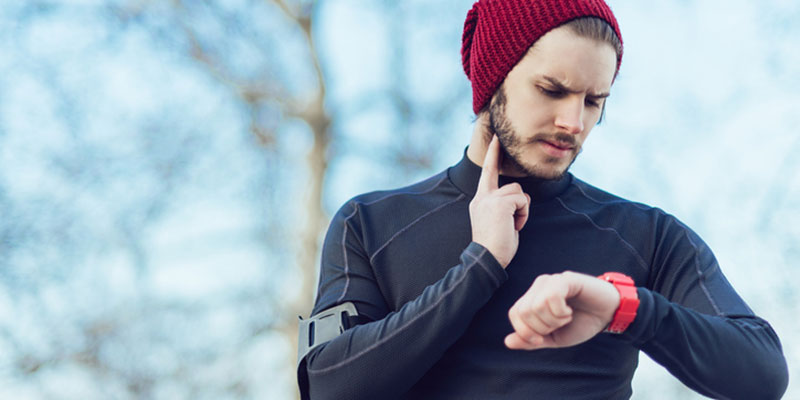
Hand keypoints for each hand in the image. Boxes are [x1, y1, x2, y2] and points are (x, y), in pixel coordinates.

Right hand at [469, 135, 530, 267]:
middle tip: (507, 194)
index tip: (496, 139)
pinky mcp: (500, 203)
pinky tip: (514, 227)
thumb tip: (520, 198)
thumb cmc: (496, 246)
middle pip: (510, 183)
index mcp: (480, 200)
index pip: (487, 172)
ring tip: (512, 226)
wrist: (487, 259)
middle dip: (512, 190)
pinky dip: (523, 215)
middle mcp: (482, 196)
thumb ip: (503, 205)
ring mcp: (490, 198)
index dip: (493, 155)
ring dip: (522, 210)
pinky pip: (523, 201)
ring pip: (519, 192)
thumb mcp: (497, 221)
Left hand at [505, 271, 620, 349]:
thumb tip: (507, 342)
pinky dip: (560, 312)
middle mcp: (538, 286)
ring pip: (536, 306)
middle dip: (541, 328)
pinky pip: (552, 297)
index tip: (541, 340)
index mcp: (533, 298)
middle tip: (558, 325)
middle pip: (523, 311)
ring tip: (566, 317)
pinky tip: (570, 311)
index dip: (524, 332)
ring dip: (553, 320)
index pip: (514, 314)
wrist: (608, 315)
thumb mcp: (554, 338)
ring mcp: (551, 281)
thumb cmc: (581, 323)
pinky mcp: (565, 279)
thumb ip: (531, 340)